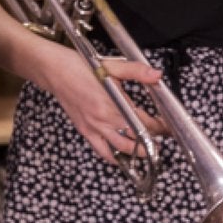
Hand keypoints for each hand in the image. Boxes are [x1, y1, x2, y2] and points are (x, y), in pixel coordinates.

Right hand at [35, 42, 165, 164]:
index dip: (159, 127)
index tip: (167, 128)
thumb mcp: (112, 65)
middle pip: (134, 140)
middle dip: (150, 143)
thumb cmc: (80, 66)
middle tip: (161, 141)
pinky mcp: (85, 131)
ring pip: (119, 150)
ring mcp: (93, 128)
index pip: (143, 122)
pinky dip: (114, 157)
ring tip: (146, 151)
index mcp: (112, 104)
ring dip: (134, 154)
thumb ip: (137, 71)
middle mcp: (103, 120)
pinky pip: (102, 151)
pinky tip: (122, 155)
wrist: (55, 71)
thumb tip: (156, 75)